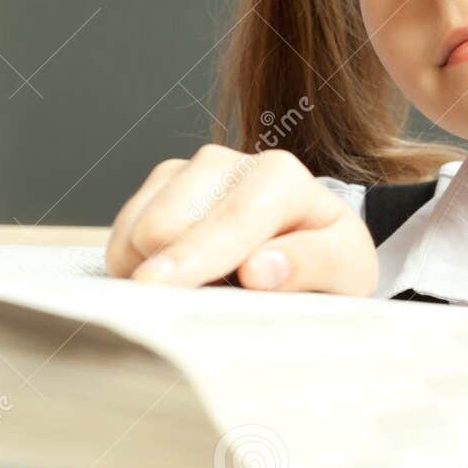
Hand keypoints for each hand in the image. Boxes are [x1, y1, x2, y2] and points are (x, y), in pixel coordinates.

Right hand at [105, 145, 377, 294]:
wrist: (307, 239)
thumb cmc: (326, 259)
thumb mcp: (347, 271)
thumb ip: (312, 266)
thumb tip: (259, 270)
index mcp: (280, 177)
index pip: (228, 222)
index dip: (193, 259)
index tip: (158, 288)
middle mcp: (226, 162)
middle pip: (165, 225)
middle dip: (175, 277)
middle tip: (215, 305)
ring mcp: (186, 171)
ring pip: (135, 230)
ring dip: (158, 274)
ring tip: (206, 288)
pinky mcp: (157, 188)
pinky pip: (121, 238)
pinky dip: (140, 268)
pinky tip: (180, 277)